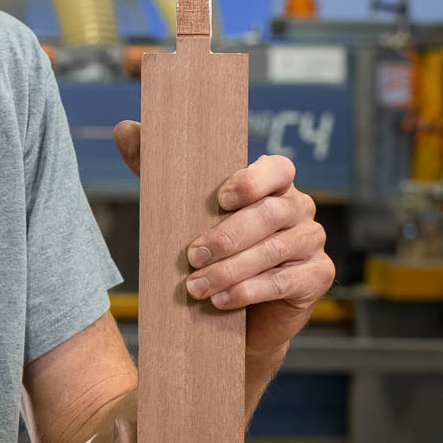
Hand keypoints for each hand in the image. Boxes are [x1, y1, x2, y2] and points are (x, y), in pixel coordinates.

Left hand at [113, 121, 334, 359]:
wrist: (244, 313)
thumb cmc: (215, 250)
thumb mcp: (184, 208)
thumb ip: (157, 168)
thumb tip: (125, 129)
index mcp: (275, 183)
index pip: (278, 168)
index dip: (252, 181)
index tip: (220, 198)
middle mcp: (299, 207)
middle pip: (270, 214)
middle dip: (228, 236)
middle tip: (192, 256)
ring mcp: (312, 241)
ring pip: (273, 250)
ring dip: (231, 270)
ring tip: (196, 286)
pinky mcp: (317, 276)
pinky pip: (284, 281)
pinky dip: (250, 291)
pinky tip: (222, 300)